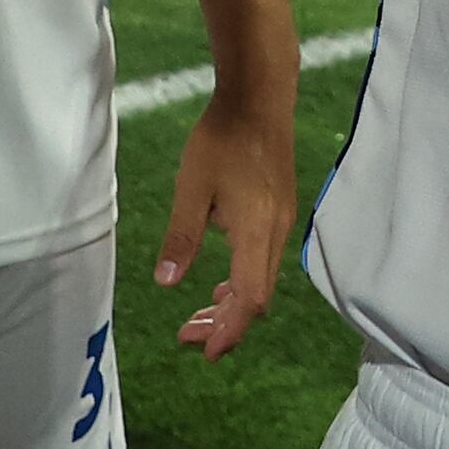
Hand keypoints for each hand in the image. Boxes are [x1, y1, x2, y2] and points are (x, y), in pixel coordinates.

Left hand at [157, 86, 297, 358]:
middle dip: (225, 323)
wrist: (260, 97)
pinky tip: (219, 281)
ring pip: (261, 279)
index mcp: (255, 230)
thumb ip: (181, 238)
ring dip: (232, 302)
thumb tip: (165, 283)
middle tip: (188, 336)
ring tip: (199, 315)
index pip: (250, 297)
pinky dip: (242, 280)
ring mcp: (282, 220)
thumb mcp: (191, 187)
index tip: (205, 351)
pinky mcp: (280, 209)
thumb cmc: (221, 137)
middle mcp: (276, 232)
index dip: (230, 329)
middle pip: (258, 296)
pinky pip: (264, 260)